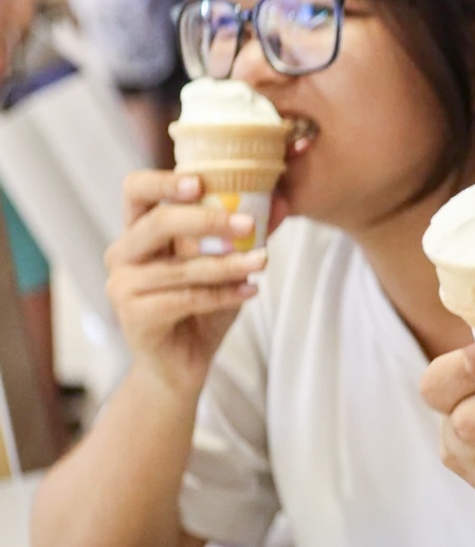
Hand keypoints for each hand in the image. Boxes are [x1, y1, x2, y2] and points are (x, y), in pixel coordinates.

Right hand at [105, 171, 264, 400]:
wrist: (180, 365)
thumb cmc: (201, 307)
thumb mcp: (226, 265)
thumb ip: (246, 235)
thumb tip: (280, 203)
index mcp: (139, 232)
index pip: (136, 191)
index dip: (164, 182)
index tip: (200, 181)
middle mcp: (122, 254)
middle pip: (158, 223)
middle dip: (208, 220)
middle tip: (249, 224)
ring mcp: (122, 286)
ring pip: (182, 267)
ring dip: (228, 264)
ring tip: (263, 261)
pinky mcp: (134, 316)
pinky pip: (187, 298)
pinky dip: (224, 294)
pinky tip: (251, 291)